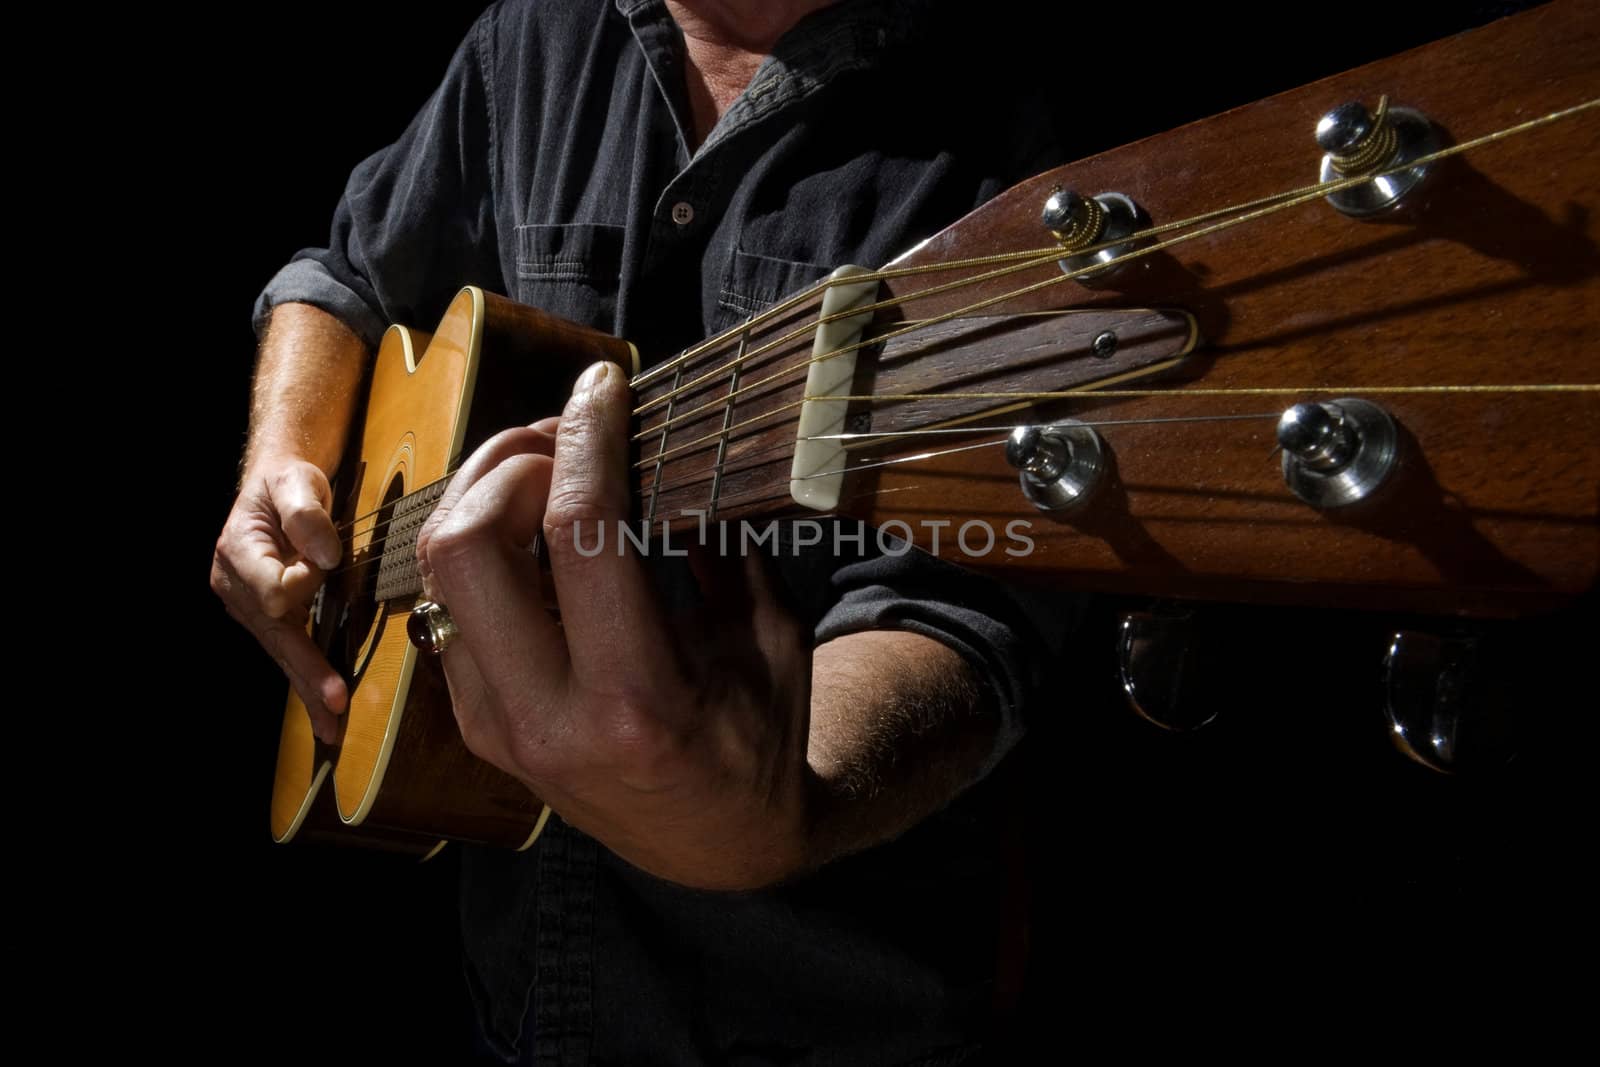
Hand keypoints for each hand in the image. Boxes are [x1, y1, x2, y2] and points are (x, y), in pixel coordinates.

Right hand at [211, 456, 347, 742]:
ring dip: (307, 686)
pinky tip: (321, 708)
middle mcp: (235, 586)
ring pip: (280, 652)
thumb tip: (323, 554)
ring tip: (331, 726)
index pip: (273, 590)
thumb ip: (306, 513)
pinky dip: (305, 678)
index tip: (327, 559)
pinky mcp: (264, 617)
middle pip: (275, 635)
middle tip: (335, 703)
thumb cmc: (287, 482)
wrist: (275, 486)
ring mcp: (246, 606)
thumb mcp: (296, 481)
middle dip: (306, 670)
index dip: (303, 584)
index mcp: (238, 553)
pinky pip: (286, 650)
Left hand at [417, 362, 816, 889]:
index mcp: (638, 698)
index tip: (604, 384)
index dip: (588, 435)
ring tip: (550, 471)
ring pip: (441, 568)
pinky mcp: (477, 725)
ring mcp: (499, 726)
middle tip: (567, 438)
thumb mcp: (769, 638)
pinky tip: (537, 530)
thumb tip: (675, 442)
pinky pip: (451, 604)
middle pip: (467, 542)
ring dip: (486, 496)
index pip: (581, 531)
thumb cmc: (760, 735)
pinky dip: (486, 546)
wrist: (713, 843)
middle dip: (511, 462)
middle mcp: (549, 717)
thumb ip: (721, 543)